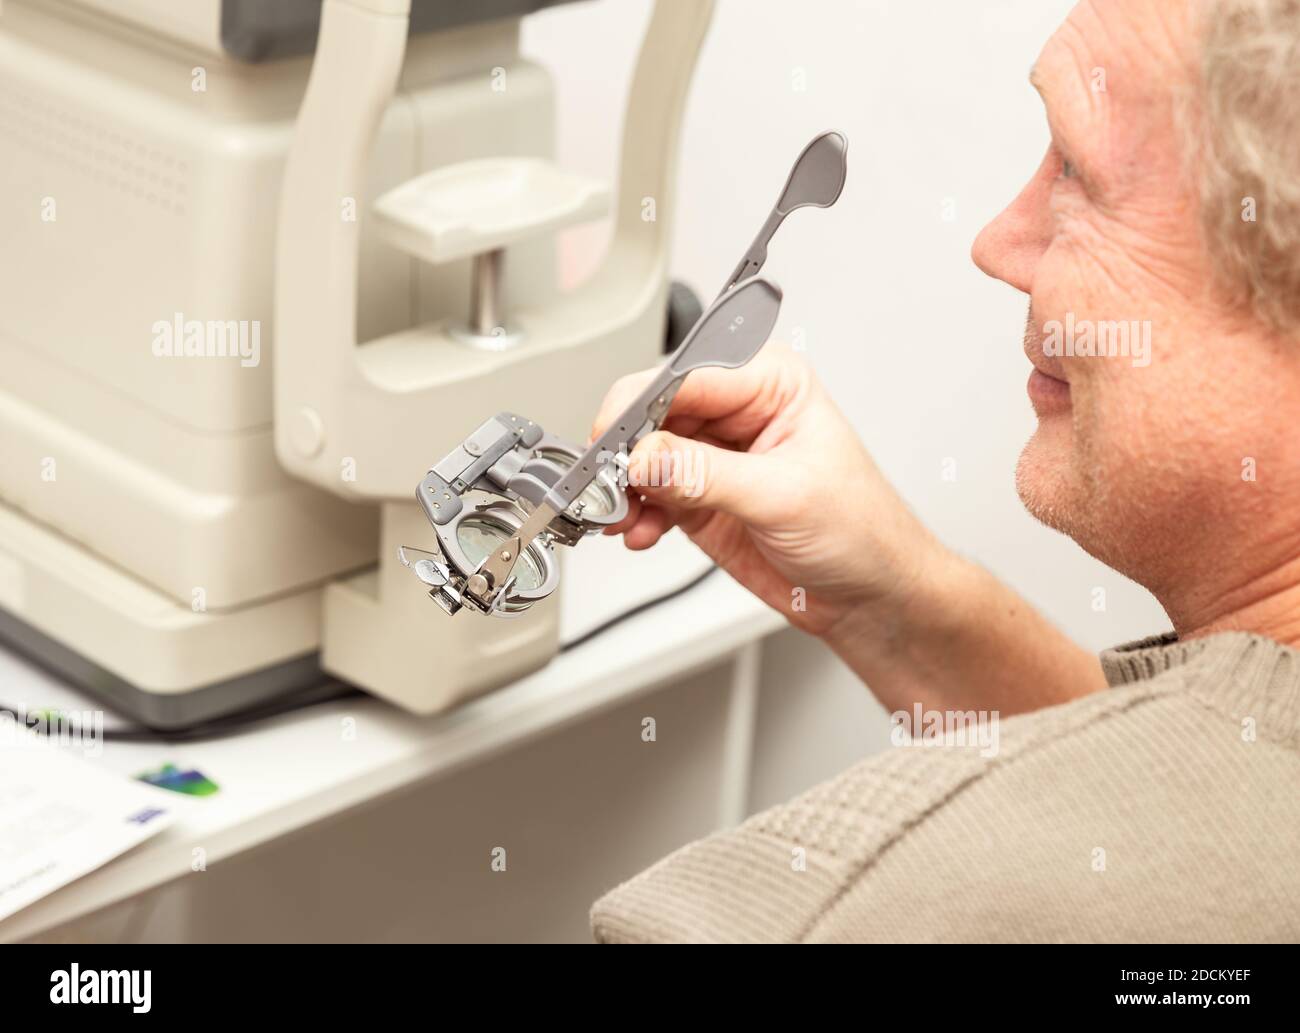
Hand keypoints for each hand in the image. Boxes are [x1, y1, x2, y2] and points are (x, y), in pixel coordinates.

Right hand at [589, 343, 946, 638]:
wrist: (871, 595)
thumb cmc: (862, 530)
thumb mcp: (784, 497)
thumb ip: (706, 475)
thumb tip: (645, 458)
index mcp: (771, 383)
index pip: (688, 376)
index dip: (641, 405)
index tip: (611, 440)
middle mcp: (739, 412)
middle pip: (654, 412)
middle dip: (625, 450)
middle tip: (606, 484)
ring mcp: (716, 455)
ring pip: (643, 455)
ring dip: (623, 488)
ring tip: (620, 515)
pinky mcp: (700, 496)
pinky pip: (648, 494)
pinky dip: (634, 513)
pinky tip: (639, 530)